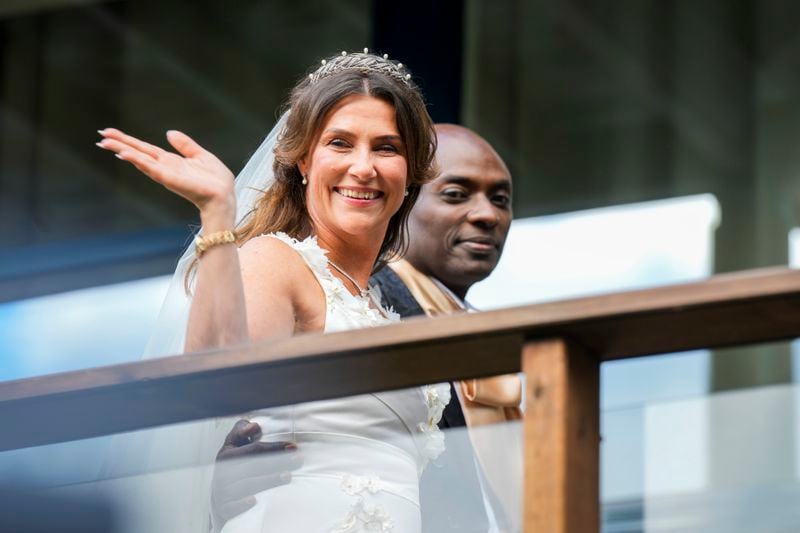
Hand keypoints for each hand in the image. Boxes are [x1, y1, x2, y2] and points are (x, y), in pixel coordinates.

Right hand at [96, 128, 235, 222]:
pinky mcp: (169, 179)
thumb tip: (168, 133)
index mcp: (171, 161)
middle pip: (138, 152)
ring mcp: (165, 174)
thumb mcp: (200, 155)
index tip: (111, 133)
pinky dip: (137, 161)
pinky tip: (124, 154)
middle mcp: (164, 167)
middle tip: (100, 136)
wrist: (224, 196)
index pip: (145, 149)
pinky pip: (150, 168)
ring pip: (139, 159)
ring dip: (123, 150)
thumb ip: (185, 145)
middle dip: (119, 144)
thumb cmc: (216, 180)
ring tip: (105, 142)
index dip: (129, 141)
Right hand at [210, 419, 301, 526]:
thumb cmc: (231, 468)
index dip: (274, 447)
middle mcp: (223, 473)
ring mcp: (222, 492)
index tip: (293, 446)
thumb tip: (254, 426)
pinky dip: (241, 504)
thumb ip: (241, 431)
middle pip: (253, 466)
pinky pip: (230, 507)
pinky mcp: (223, 508)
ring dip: (267, 481)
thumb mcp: (232, 446)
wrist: (218, 499)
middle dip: (277, 462)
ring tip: (288, 476)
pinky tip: (254, 501)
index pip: (254, 449)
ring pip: (246, 485)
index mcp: (226, 455)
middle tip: (297, 460)